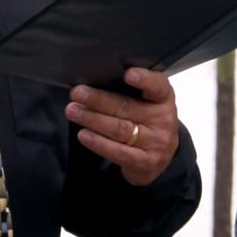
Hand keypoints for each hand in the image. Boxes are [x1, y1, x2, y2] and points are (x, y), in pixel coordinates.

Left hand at [67, 68, 180, 186]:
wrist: (160, 157)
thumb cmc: (146, 121)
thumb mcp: (146, 102)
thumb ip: (129, 90)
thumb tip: (93, 79)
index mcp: (163, 98)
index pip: (157, 85)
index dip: (144, 79)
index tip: (128, 74)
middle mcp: (163, 119)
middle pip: (127, 107)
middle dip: (99, 100)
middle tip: (77, 93)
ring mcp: (155, 142)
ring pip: (119, 129)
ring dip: (92, 119)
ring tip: (73, 111)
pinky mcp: (144, 162)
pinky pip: (117, 151)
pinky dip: (98, 142)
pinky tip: (83, 134)